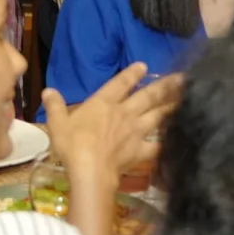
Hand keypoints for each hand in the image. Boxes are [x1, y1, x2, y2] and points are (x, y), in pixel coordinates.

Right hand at [42, 64, 180, 181]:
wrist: (90, 170)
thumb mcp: (57, 123)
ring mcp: (135, 131)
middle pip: (147, 96)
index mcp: (103, 102)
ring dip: (171, 107)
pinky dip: (167, 142)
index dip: (132, 73)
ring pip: (157, 115)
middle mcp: (123, 113)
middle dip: (164, 86)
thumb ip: (55, 106)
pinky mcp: (140, 151)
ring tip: (186, 100)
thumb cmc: (72, 144)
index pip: (120, 83)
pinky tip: (178, 139)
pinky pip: (157, 146)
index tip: (144, 65)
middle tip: (182, 78)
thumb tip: (48, 90)